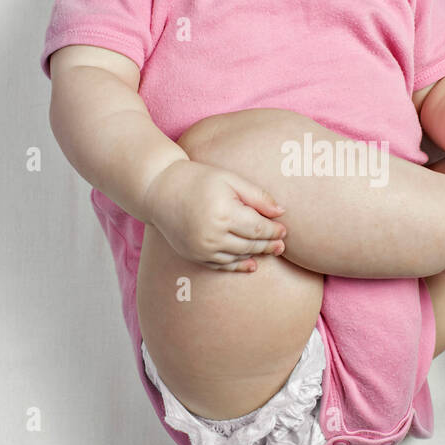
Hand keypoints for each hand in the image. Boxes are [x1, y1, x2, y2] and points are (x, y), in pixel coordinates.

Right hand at [142, 159, 286, 271]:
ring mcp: (202, 248)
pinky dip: (237, 265)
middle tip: (282, 246)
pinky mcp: (194, 255)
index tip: (284, 230)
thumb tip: (281, 212)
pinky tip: (251, 264)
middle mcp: (213, 234)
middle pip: (251, 245)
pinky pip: (221, 265)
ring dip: (256, 254)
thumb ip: (257, 196)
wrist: (159, 190)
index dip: (274, 231)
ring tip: (271, 251)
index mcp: (224, 213)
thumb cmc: (197, 179)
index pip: (258, 228)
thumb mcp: (230, 179)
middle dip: (269, 245)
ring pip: (238, 256)